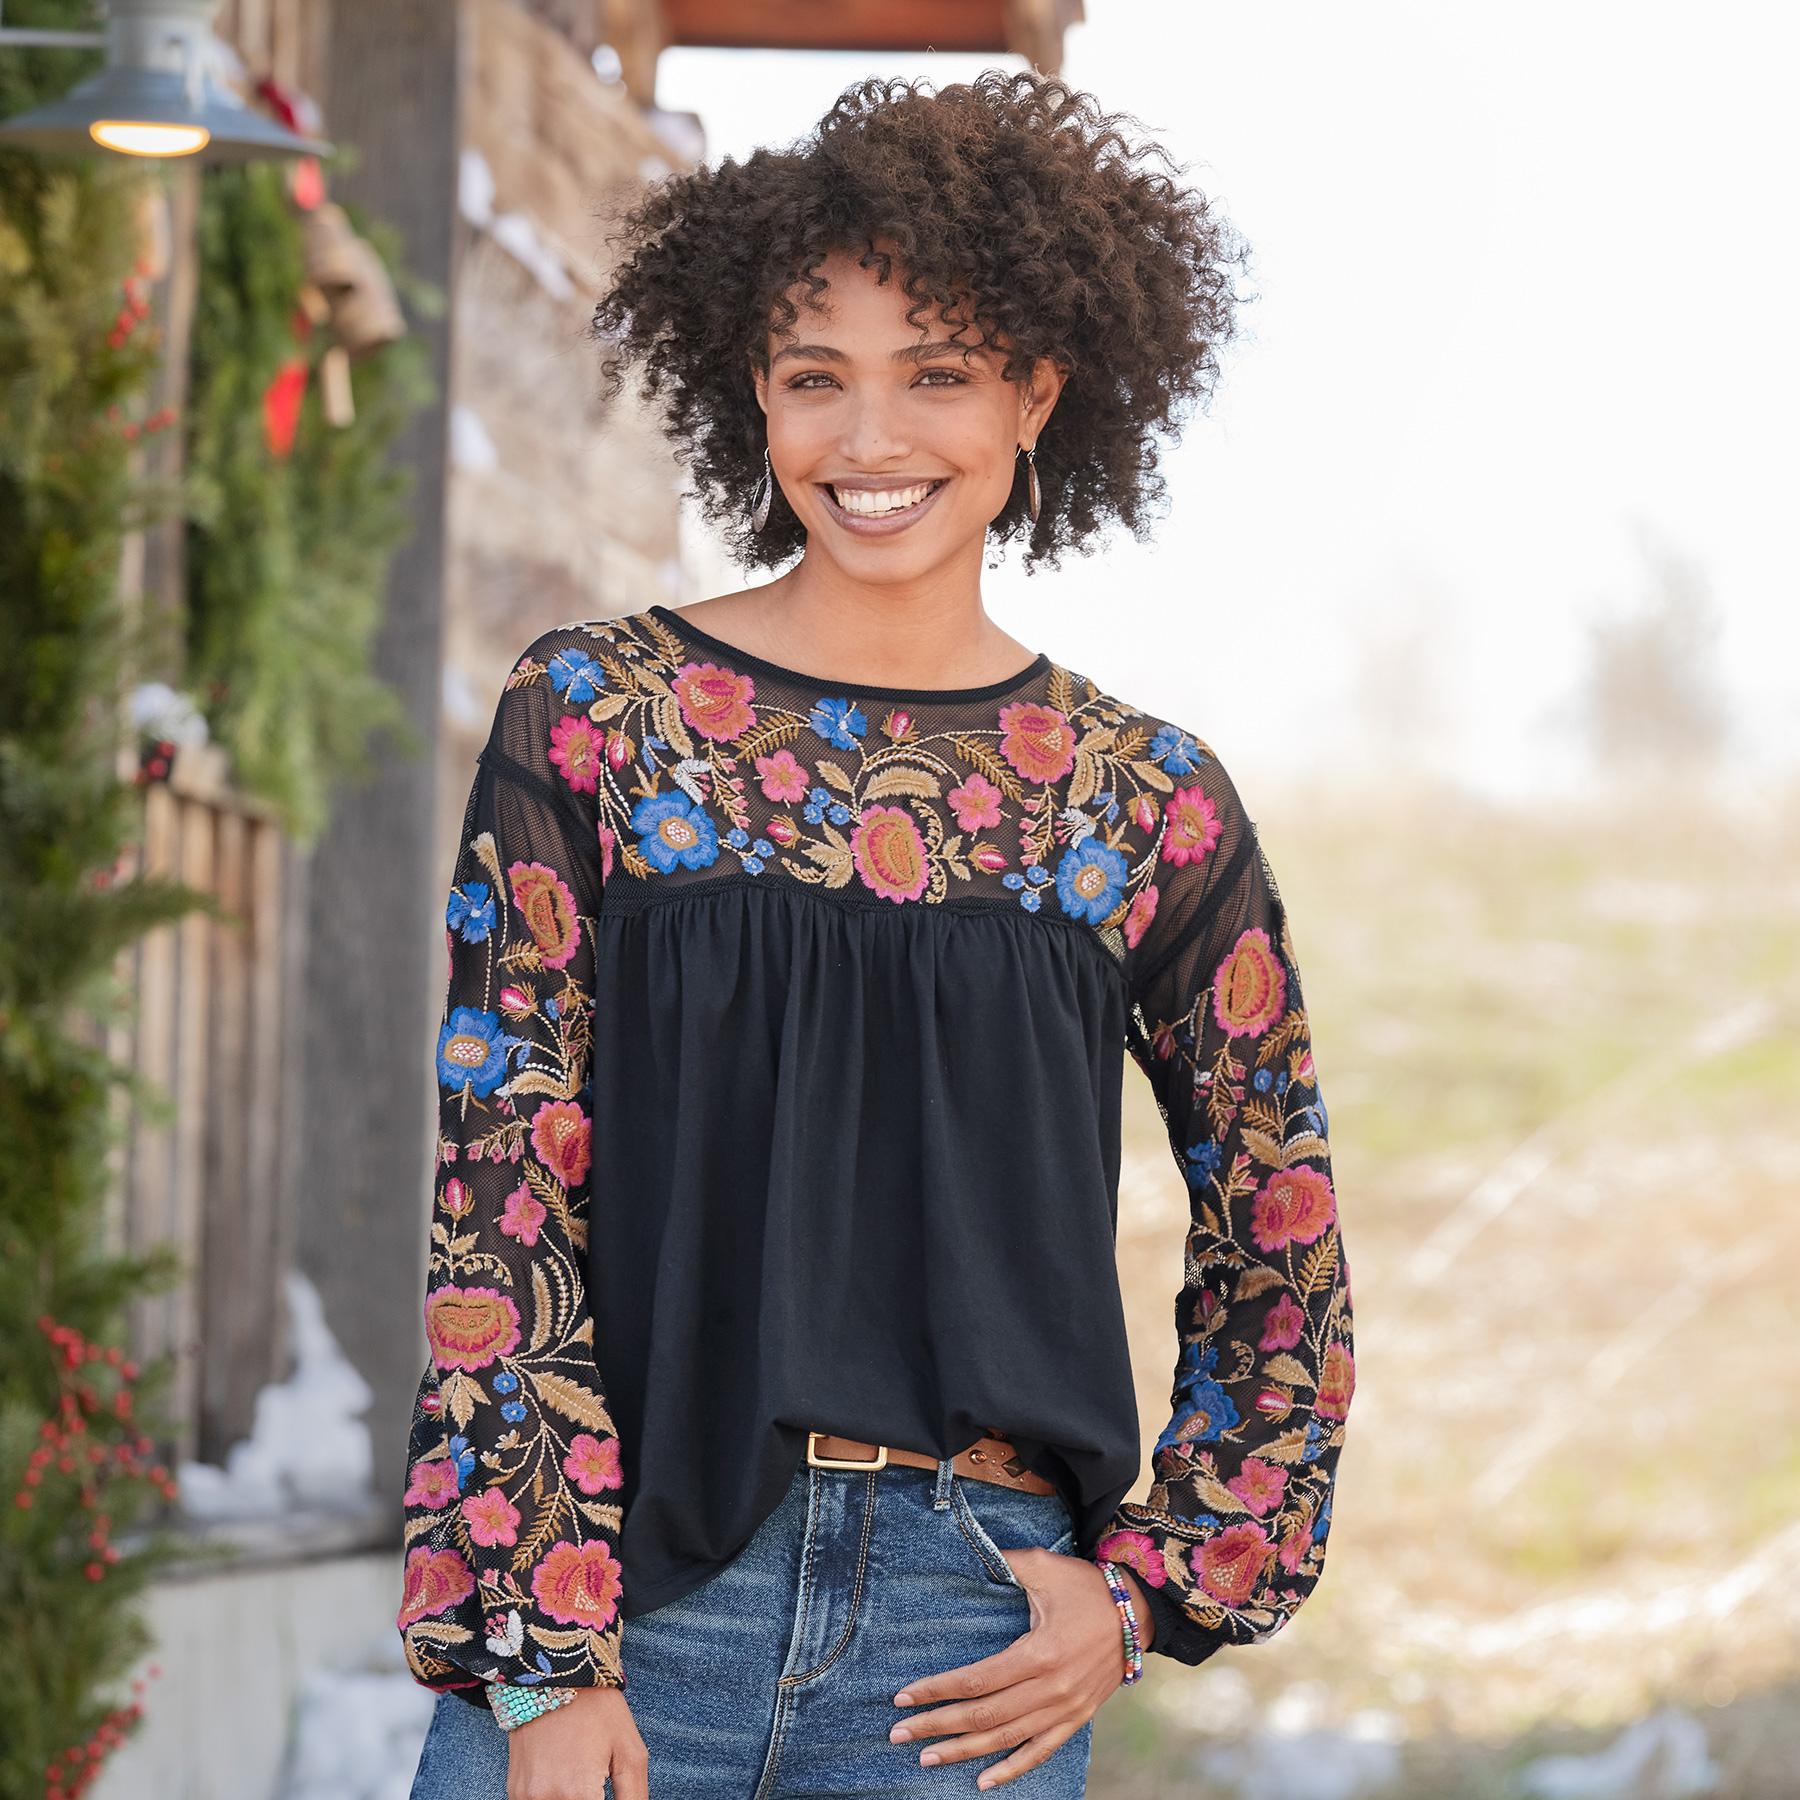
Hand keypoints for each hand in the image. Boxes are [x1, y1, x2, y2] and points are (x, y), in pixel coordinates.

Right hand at [505, 1685, 645, 1799]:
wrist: (554, 1675)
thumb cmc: (598, 1709)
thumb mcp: (630, 1751)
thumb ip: (635, 1798)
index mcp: (579, 1793)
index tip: (607, 1793)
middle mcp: (547, 1799)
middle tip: (599, 1784)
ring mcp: (526, 1797)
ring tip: (586, 1779)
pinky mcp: (515, 1790)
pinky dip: (554, 1799)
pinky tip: (568, 1779)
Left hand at [887, 1546, 1145, 1789]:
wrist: (1137, 1613)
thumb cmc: (1085, 1586)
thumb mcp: (1044, 1567)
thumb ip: (1006, 1562)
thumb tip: (971, 1551)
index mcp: (1039, 1653)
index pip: (976, 1680)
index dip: (937, 1690)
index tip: (903, 1696)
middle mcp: (1051, 1689)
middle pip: (984, 1716)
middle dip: (938, 1725)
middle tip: (899, 1733)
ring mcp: (1065, 1709)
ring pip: (1006, 1739)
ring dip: (964, 1751)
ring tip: (927, 1757)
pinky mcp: (1077, 1718)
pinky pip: (1040, 1751)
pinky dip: (1011, 1769)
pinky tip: (983, 1780)